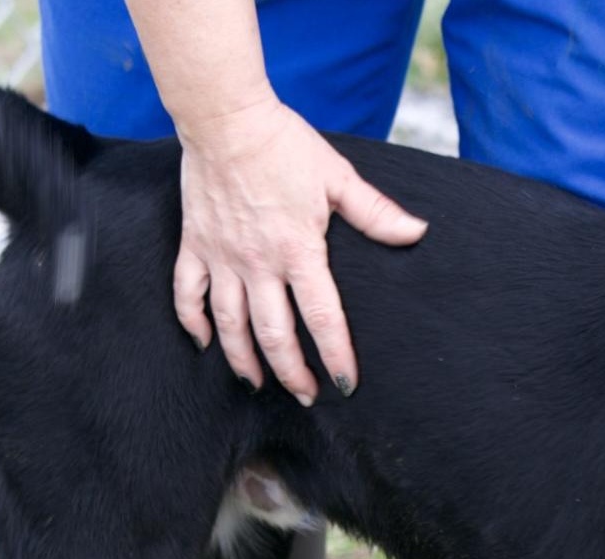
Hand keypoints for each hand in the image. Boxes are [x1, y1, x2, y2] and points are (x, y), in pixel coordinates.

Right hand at [175, 96, 427, 402]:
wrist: (224, 116)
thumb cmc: (284, 144)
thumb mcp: (337, 176)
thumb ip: (376, 213)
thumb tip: (417, 232)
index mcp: (298, 250)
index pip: (322, 318)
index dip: (335, 356)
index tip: (345, 384)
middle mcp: (258, 262)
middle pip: (274, 334)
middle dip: (291, 373)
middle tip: (306, 395)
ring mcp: (222, 257)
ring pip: (230, 325)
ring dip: (243, 361)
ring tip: (257, 384)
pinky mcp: (195, 245)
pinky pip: (187, 294)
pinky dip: (193, 323)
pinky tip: (205, 343)